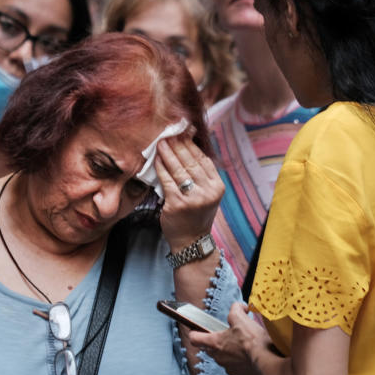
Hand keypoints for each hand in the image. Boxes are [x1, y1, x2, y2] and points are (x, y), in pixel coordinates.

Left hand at [154, 134, 223, 250]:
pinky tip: (157, 160)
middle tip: (168, 133)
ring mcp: (193, 198)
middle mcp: (208, 191)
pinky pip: (167, 181)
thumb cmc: (196, 215)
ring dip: (168, 153)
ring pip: (179, 169)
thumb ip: (200, 175)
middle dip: (178, 145)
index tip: (182, 132)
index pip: (203, 159)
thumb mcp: (206, 194)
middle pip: (191, 162)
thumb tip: (187, 147)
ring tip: (161, 142)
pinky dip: (161, 168)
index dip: (192, 144)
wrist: (191, 241)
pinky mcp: (177, 204)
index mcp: (217, 186)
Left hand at [189, 302, 268, 374]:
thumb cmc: (253, 340)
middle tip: (230, 336)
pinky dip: (244, 363)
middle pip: (211, 349)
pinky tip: (253, 357)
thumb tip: (238, 307)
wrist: (268, 361)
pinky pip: (239, 369)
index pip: (195, 338)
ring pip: (226, 360)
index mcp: (215, 343)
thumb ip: (235, 309)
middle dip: (219, 343)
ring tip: (245, 347)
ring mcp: (229, 369)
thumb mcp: (241, 318)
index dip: (195, 333)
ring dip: (232, 354)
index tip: (196, 331)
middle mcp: (219, 358)